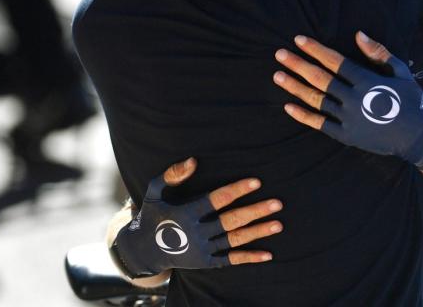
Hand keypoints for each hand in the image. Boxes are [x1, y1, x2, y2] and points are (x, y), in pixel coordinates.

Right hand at [113, 158, 282, 277]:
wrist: (144, 250)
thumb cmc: (153, 214)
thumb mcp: (154, 191)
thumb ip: (173, 174)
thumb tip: (194, 160)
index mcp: (186, 213)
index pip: (217, 199)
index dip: (237, 190)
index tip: (257, 182)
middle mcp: (196, 233)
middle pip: (231, 221)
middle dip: (255, 212)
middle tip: (277, 203)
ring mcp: (202, 250)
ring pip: (235, 240)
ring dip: (257, 232)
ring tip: (278, 224)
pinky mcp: (206, 262)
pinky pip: (231, 260)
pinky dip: (249, 257)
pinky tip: (268, 254)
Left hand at [273, 31, 422, 169]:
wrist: (420, 137)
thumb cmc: (412, 100)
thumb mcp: (400, 72)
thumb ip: (378, 53)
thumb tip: (358, 34)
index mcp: (367, 81)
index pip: (335, 61)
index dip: (315, 50)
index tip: (299, 40)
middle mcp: (354, 99)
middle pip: (320, 78)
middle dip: (298, 65)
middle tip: (280, 54)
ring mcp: (349, 119)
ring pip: (316, 100)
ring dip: (295, 87)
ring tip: (277, 75)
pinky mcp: (346, 136)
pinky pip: (320, 124)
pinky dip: (303, 115)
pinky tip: (288, 106)